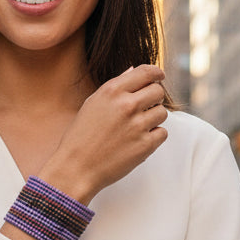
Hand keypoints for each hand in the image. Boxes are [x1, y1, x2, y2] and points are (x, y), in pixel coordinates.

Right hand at [39, 64, 167, 202]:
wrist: (76, 168)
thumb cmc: (80, 137)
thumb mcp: (92, 104)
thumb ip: (115, 87)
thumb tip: (133, 71)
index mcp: (112, 91)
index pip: (146, 72)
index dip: (156, 74)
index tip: (159, 77)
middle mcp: (127, 105)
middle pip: (158, 92)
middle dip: (154, 98)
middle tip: (145, 107)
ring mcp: (137, 125)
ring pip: (162, 112)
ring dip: (153, 118)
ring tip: (136, 128)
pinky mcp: (145, 145)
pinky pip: (162, 133)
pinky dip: (154, 137)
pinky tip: (137, 141)